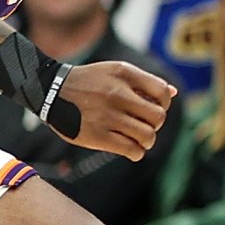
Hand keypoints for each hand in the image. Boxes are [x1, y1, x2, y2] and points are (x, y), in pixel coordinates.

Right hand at [54, 59, 177, 157]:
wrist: (50, 91)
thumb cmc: (89, 82)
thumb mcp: (116, 71)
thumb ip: (144, 81)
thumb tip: (174, 93)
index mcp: (124, 74)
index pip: (163, 93)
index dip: (163, 103)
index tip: (153, 108)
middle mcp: (117, 94)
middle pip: (158, 117)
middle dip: (155, 124)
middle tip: (145, 124)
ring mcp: (107, 116)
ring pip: (147, 136)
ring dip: (147, 140)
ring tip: (139, 138)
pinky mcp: (97, 136)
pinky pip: (131, 150)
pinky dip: (137, 152)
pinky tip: (131, 148)